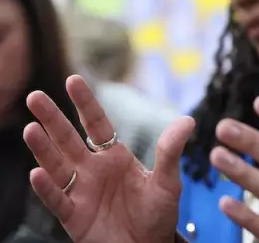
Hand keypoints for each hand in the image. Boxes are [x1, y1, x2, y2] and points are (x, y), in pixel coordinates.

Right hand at [23, 75, 194, 242]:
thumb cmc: (158, 215)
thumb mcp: (168, 182)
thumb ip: (171, 151)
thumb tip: (188, 120)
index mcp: (115, 157)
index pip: (97, 124)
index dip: (85, 103)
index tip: (73, 80)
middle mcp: (93, 171)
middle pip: (68, 139)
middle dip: (52, 118)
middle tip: (35, 97)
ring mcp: (81, 192)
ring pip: (56, 166)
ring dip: (43, 148)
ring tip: (31, 128)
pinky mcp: (74, 217)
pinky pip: (57, 200)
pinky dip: (46, 188)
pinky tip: (35, 173)